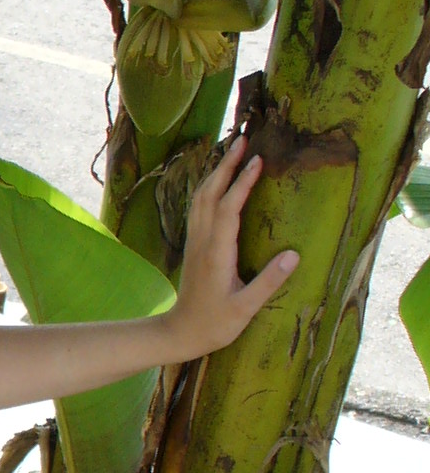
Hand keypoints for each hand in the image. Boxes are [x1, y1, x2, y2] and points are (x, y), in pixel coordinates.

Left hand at [166, 142, 299, 358]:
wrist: (180, 333)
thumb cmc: (214, 324)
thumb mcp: (245, 307)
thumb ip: (269, 281)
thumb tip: (294, 254)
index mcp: (216, 253)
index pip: (228, 209)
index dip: (242, 183)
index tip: (257, 160)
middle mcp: (202, 241)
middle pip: (210, 194)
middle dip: (225, 165)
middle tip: (242, 139)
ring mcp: (195, 242)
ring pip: (200, 198)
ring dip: (216, 172)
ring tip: (232, 151)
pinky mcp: (194, 245)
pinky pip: (198, 208)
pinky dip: (209, 187)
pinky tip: (218, 181)